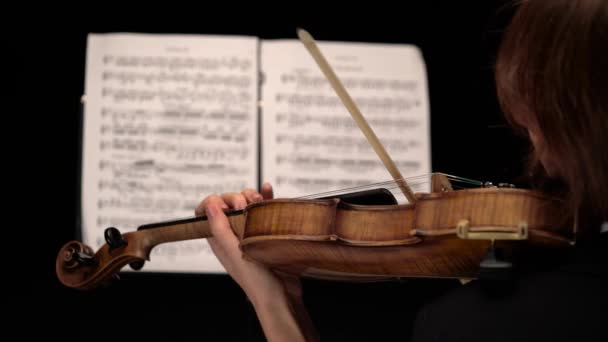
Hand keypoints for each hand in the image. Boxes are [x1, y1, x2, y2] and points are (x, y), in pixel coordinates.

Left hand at [195, 182, 314, 341]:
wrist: (282, 296)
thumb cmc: (256, 282)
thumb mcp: (235, 254)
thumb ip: (221, 229)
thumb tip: (211, 204)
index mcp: (219, 239)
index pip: (206, 212)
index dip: (214, 201)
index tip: (226, 204)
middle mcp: (233, 234)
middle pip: (228, 203)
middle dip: (236, 197)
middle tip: (245, 206)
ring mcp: (251, 231)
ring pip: (247, 203)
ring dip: (252, 195)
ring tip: (259, 202)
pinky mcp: (268, 231)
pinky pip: (265, 208)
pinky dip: (266, 196)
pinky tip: (268, 189)